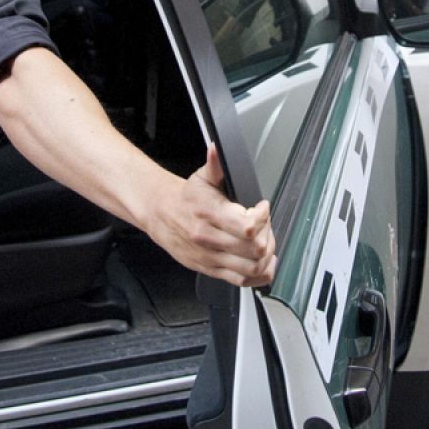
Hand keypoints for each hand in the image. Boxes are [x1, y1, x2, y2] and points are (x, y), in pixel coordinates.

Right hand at [147, 145, 276, 286]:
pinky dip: (259, 275)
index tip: (262, 207)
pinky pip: (241, 280)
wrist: (161, 215)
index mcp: (210, 214)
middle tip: (264, 225)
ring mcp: (211, 257)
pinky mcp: (210, 270)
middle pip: (254, 248)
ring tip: (264, 242)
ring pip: (251, 267)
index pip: (248, 226)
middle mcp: (210, 239)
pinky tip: (264, 263)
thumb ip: (215, 164)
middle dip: (267, 234)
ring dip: (266, 255)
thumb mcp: (201, 178)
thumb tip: (218, 148)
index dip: (263, 217)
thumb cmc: (185, 199)